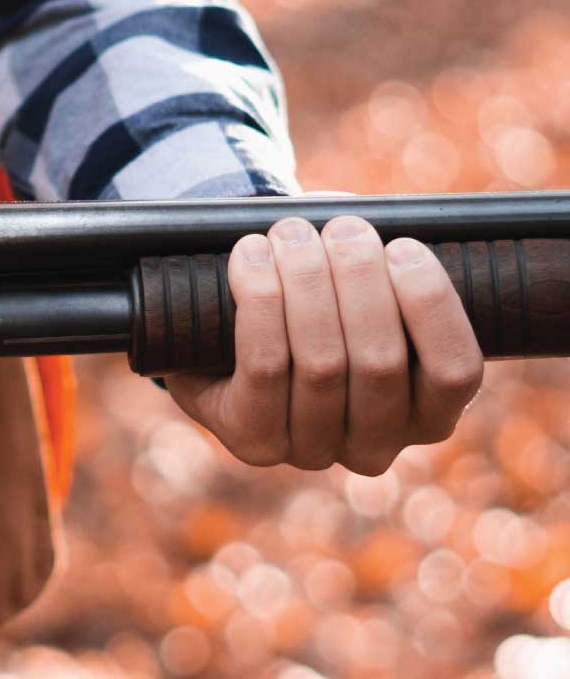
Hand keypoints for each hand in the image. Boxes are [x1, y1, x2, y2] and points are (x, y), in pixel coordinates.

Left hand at [168, 215, 483, 474]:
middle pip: (380, 360)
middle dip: (360, 279)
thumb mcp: (368, 289)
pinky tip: (253, 256)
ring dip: (306, 282)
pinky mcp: (255, 440)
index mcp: (428, 417)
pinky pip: (265, 365)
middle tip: (341, 227)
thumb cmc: (317, 302)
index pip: (454, 372)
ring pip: (321, 362)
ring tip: (292, 232)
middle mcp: (376, 448)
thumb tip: (387, 234)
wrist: (224, 336)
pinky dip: (261, 301)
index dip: (431, 305)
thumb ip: (391, 270)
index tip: (403, 246)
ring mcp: (313, 451)